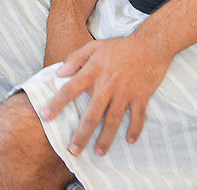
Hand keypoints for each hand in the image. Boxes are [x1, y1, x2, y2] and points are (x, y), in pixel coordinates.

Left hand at [39, 33, 170, 156]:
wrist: (150, 44)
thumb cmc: (120, 46)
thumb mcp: (94, 46)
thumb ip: (75, 59)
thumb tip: (59, 72)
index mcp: (93, 71)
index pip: (71, 89)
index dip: (57, 103)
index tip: (46, 116)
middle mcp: (107, 84)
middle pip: (92, 114)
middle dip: (82, 134)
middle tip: (73, 150)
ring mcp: (125, 92)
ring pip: (113, 120)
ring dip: (106, 138)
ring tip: (98, 152)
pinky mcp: (141, 97)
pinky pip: (138, 118)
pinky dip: (134, 130)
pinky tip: (130, 141)